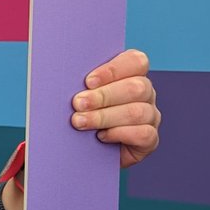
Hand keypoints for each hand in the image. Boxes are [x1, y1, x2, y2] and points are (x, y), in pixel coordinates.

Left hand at [71, 49, 159, 167]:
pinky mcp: (150, 139)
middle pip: (136, 87)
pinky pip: (143, 134)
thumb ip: (78, 81)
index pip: (136, 61)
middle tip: (78, 103)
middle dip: (103, 96)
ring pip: (138, 112)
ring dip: (104, 117)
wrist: (83, 148)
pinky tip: (101, 136)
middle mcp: (145, 93)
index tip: (88, 81)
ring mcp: (150, 116)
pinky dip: (120, 134)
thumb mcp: (79, 92)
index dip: (113, 70)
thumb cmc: (79, 111)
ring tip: (80, 122)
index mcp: (131, 74)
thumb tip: (59, 68)